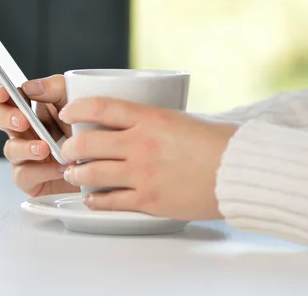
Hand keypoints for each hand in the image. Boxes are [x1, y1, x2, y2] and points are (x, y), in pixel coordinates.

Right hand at [0, 75, 78, 196]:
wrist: (106, 159)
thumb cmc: (88, 128)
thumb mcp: (76, 100)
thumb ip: (55, 88)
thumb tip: (30, 87)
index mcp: (29, 105)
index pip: (2, 92)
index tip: (4, 92)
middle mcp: (22, 128)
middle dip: (3, 116)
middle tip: (23, 121)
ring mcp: (24, 152)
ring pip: (9, 148)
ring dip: (26, 147)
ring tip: (45, 148)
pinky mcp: (31, 177)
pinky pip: (25, 174)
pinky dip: (42, 171)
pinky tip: (60, 167)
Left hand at [58, 97, 238, 220]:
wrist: (241, 173)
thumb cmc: (218, 143)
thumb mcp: (181, 120)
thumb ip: (151, 121)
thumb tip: (129, 122)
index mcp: (151, 119)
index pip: (100, 107)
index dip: (76, 109)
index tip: (67, 113)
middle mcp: (141, 145)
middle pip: (87, 142)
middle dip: (70, 147)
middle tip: (68, 150)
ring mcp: (143, 174)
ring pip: (91, 173)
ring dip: (76, 173)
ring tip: (73, 173)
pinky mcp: (149, 200)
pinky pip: (110, 201)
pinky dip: (95, 200)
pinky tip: (91, 198)